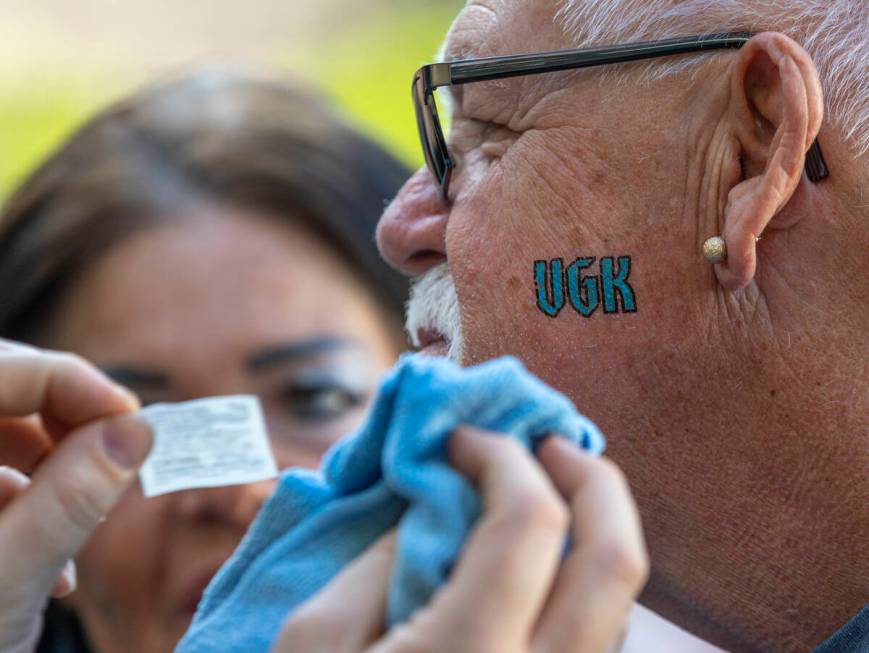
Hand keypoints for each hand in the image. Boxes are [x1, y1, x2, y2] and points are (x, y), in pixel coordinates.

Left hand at [0, 339, 152, 652]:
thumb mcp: (7, 579)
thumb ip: (70, 499)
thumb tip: (136, 430)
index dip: (69, 383)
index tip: (133, 419)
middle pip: (1, 387)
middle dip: (65, 419)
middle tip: (117, 454)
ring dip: (55, 466)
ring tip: (81, 524)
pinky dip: (33, 499)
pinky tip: (53, 561)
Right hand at [273, 426, 647, 652]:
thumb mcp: (313, 643)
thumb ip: (381, 556)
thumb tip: (435, 495)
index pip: (530, 523)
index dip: (501, 458)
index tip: (460, 437)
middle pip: (615, 559)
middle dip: (590, 479)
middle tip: (541, 442)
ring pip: (618, 603)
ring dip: (592, 528)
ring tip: (541, 489)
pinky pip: (598, 640)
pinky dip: (579, 580)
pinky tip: (536, 560)